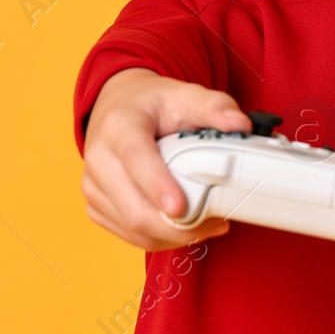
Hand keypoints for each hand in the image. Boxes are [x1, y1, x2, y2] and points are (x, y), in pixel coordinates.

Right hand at [81, 67, 252, 250]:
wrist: (118, 107)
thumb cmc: (152, 105)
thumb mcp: (184, 94)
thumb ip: (215, 107)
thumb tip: (241, 125)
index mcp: (119, 125)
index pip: (135, 158)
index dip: (157, 185)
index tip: (180, 207)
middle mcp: (99, 157)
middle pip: (134, 208)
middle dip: (178, 226)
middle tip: (216, 222)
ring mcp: (93, 186)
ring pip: (133, 229)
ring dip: (173, 236)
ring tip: (206, 225)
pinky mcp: (96, 206)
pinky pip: (128, 236)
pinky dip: (159, 239)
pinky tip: (183, 228)